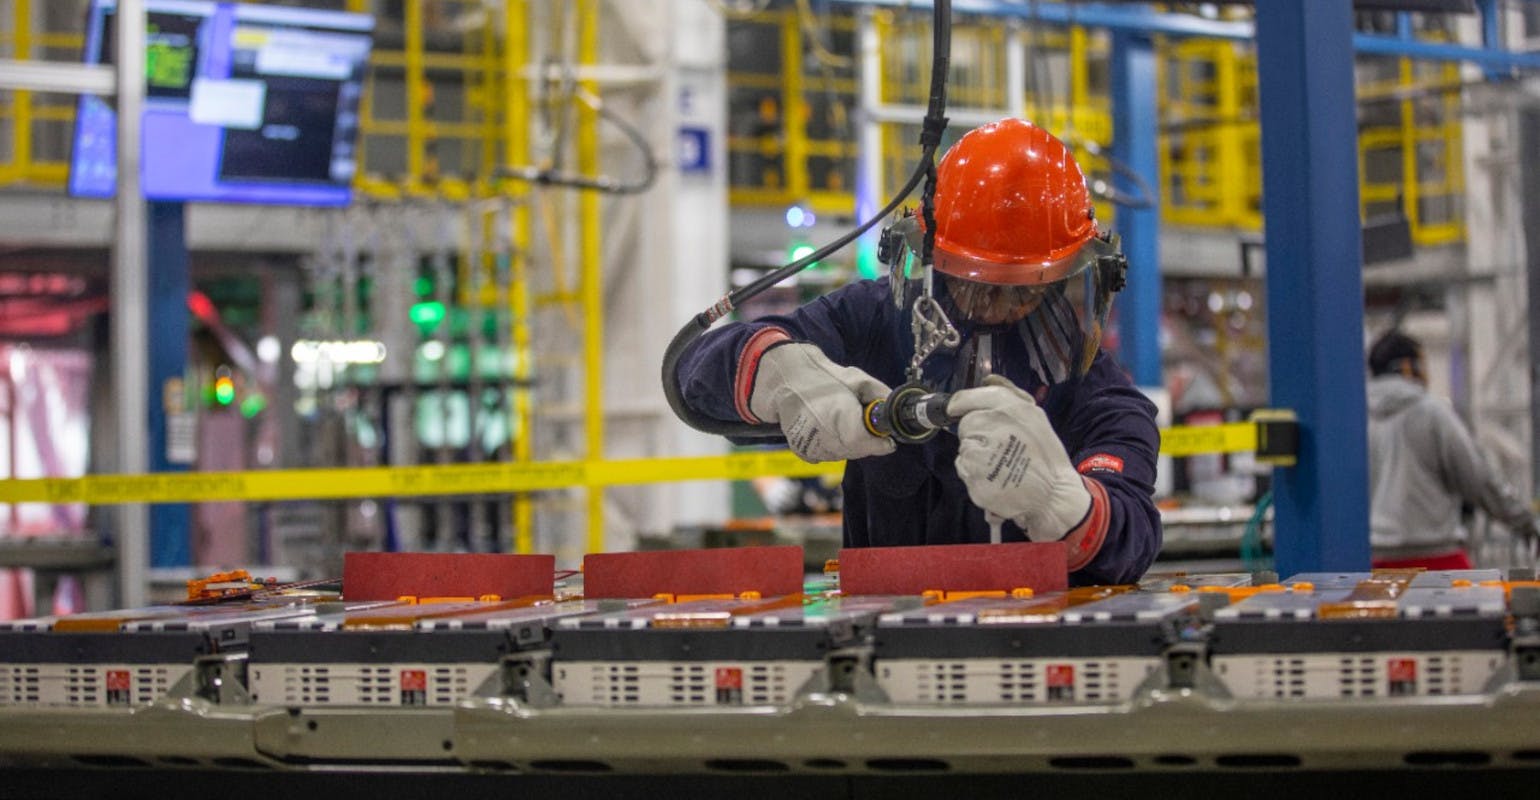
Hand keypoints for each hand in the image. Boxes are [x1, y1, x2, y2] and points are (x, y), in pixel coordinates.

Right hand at [749, 343, 896, 462]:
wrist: (787, 379)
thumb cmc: (823, 377)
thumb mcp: (858, 379)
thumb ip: (881, 395)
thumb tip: (897, 411)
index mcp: (840, 418)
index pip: (868, 445)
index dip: (880, 443)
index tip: (887, 439)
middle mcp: (824, 437)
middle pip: (856, 451)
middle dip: (866, 442)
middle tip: (866, 425)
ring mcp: (811, 446)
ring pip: (842, 455)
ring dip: (850, 444)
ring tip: (844, 422)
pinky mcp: (802, 450)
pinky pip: (827, 455)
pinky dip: (833, 446)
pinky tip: (830, 428)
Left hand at [948, 375, 1090, 540]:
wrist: (1053, 495)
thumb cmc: (1046, 458)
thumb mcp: (1035, 417)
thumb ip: (1009, 395)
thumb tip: (988, 380)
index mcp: (1009, 408)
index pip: (967, 398)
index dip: (960, 404)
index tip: (954, 409)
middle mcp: (992, 426)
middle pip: (966, 426)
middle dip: (976, 435)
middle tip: (998, 448)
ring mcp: (981, 452)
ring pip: (964, 449)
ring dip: (975, 456)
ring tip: (1000, 465)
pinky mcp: (974, 476)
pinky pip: (964, 469)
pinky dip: (974, 475)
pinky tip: (995, 478)